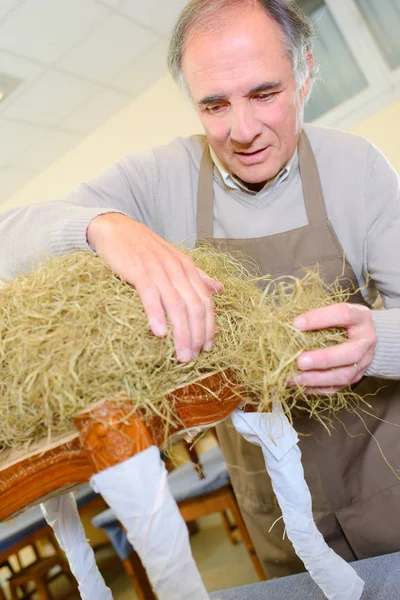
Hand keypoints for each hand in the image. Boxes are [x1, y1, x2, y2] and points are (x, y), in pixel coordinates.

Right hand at [87, 213, 222, 362]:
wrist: (116, 229)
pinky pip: (150, 296)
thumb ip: (198, 276)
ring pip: (176, 305)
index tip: (208, 348)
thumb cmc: (145, 248)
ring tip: (181, 355)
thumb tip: (219, 289)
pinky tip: (159, 333)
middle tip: (193, 358)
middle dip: (197, 335)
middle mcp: (177, 269)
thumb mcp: (175, 259)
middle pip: (194, 307)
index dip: (209, 327)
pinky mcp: (138, 271)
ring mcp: (158, 270)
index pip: (206, 302)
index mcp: (188, 268)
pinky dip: (156, 315)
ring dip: (181, 333)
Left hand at [291, 303, 376, 394]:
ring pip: (345, 375)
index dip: (320, 318)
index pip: (344, 314)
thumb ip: (315, 315)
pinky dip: (317, 387)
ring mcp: (364, 362)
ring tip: (295, 377)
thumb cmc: (341, 320)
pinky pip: (337, 387)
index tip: (296, 324)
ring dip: (317, 378)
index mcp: (361, 317)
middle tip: (300, 361)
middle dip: (324, 358)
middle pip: (351, 352)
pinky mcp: (356, 377)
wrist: (363, 335)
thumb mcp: (333, 310)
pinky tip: (300, 384)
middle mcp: (366, 340)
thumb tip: (287, 324)